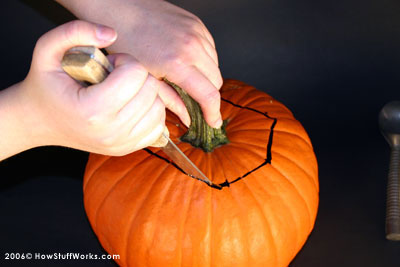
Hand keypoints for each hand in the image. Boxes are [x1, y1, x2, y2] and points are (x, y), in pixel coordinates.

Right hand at [20, 20, 169, 155]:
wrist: (40, 122)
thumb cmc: (46, 85)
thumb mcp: (47, 50)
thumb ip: (75, 32)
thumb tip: (111, 35)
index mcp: (92, 110)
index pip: (135, 74)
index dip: (124, 61)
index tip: (109, 65)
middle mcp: (110, 131)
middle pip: (150, 90)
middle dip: (136, 76)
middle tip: (115, 77)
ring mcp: (121, 143)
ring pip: (159, 108)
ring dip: (145, 93)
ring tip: (122, 91)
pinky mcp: (128, 148)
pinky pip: (158, 126)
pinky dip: (150, 111)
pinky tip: (131, 106)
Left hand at [56, 0, 222, 127]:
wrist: (120, 7)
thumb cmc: (125, 41)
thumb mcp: (144, 78)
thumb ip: (170, 100)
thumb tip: (187, 117)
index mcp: (177, 63)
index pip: (210, 94)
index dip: (214, 113)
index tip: (213, 121)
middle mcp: (192, 46)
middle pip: (217, 81)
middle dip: (208, 95)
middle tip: (194, 101)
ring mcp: (196, 32)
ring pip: (215, 65)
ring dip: (206, 77)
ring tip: (187, 79)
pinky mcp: (197, 23)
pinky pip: (210, 49)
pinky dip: (204, 60)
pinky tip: (187, 61)